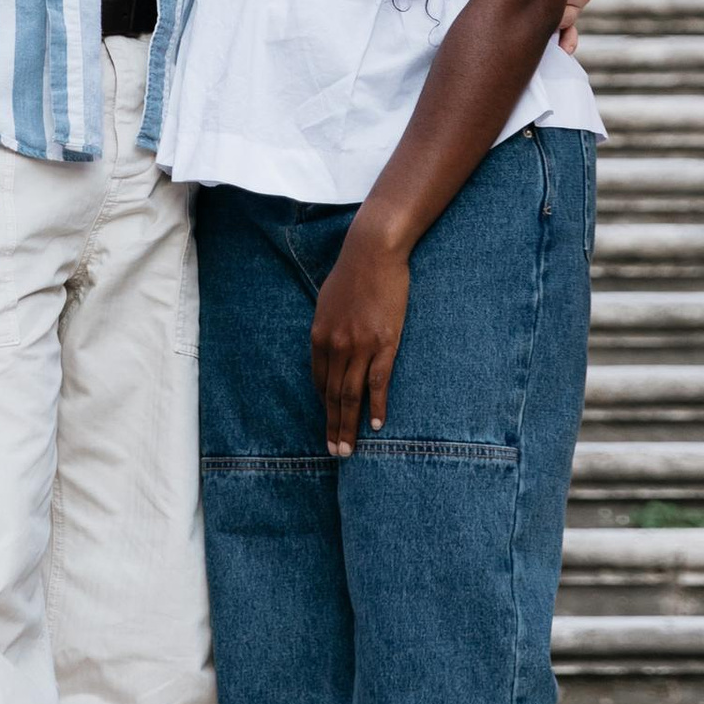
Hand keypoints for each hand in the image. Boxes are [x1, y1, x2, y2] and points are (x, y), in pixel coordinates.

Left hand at [310, 216, 411, 456]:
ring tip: (349, 448)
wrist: (373, 252)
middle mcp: (335, 346)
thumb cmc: (352, 273)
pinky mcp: (384, 343)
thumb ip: (327, 327)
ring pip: (351, 395)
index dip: (324, 406)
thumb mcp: (328, 301)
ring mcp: (359, 346)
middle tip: (334, 451)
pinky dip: (376, 406)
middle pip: (332, 395)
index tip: (328, 424)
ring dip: (349, 425)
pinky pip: (378, 382)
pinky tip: (376, 424)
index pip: (320, 381)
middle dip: (333, 426)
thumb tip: (328, 347)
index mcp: (320, 336)